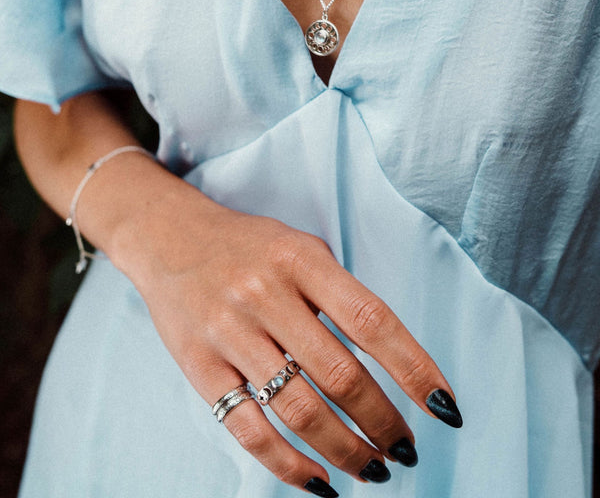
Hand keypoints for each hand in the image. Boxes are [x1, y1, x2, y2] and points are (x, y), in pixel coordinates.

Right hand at [115, 186, 460, 495]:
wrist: (171, 237)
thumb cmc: (248, 245)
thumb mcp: (300, 247)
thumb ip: (339, 293)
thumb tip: (389, 361)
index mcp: (300, 260)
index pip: (371, 321)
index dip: (414, 368)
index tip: (445, 407)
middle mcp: (265, 294)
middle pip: (339, 374)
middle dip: (383, 421)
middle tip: (406, 448)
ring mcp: (229, 331)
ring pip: (297, 409)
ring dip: (345, 449)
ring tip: (374, 468)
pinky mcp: (199, 365)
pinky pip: (247, 428)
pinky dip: (288, 465)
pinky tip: (318, 481)